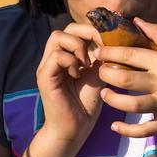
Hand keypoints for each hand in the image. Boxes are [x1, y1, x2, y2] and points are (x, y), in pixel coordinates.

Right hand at [36, 23, 104, 145]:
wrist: (75, 128)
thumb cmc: (86, 104)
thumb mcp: (98, 74)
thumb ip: (101, 57)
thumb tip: (113, 40)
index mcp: (67, 55)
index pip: (76, 29)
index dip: (93, 31)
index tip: (108, 44)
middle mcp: (54, 57)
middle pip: (66, 28)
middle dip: (86, 34)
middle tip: (99, 52)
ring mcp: (47, 66)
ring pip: (57, 36)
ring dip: (77, 47)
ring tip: (86, 64)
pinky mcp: (44, 76)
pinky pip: (56, 56)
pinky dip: (70, 61)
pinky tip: (78, 74)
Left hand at [96, 17, 156, 136]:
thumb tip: (137, 20)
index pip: (131, 55)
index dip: (110, 52)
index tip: (99, 50)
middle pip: (125, 80)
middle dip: (107, 74)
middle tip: (100, 70)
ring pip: (131, 105)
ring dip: (113, 100)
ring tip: (105, 94)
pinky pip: (144, 130)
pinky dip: (127, 130)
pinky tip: (114, 126)